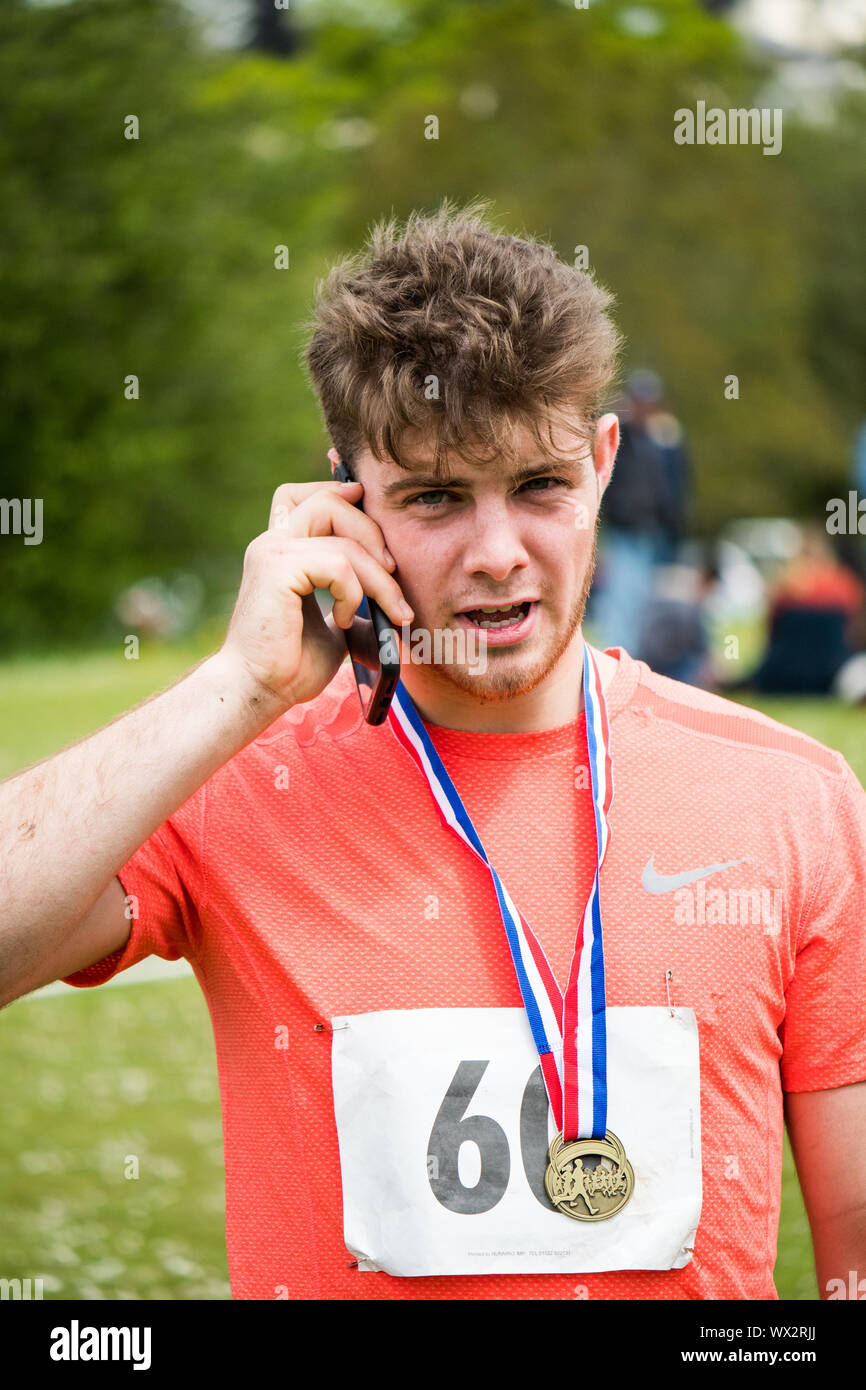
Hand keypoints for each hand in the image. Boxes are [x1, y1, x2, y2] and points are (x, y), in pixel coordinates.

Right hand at [219, 475, 412, 710]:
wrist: (259, 692)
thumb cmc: (290, 666)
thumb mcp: (336, 626)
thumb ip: (355, 600)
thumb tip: (394, 599)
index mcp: (282, 550)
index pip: (305, 496)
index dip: (338, 490)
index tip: (368, 507)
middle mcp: (272, 542)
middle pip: (331, 501)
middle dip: (374, 534)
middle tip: (394, 576)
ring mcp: (271, 551)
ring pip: (344, 538)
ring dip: (379, 578)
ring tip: (389, 611)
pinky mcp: (276, 568)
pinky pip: (338, 563)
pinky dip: (354, 592)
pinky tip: (343, 619)